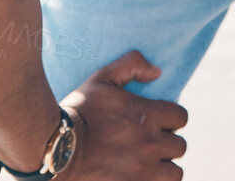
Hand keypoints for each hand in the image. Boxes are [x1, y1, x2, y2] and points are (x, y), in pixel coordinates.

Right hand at [56, 50, 188, 179]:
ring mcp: (142, 170)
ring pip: (174, 173)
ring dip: (165, 168)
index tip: (160, 122)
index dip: (172, 118)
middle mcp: (149, 144)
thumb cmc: (77, 113)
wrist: (54, 149)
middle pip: (179, 146)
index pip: (181, 117)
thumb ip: (130, 66)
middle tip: (150, 144)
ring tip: (150, 164)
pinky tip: (141, 176)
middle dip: (167, 144)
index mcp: (147, 115)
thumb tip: (157, 71)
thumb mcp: (100, 80)